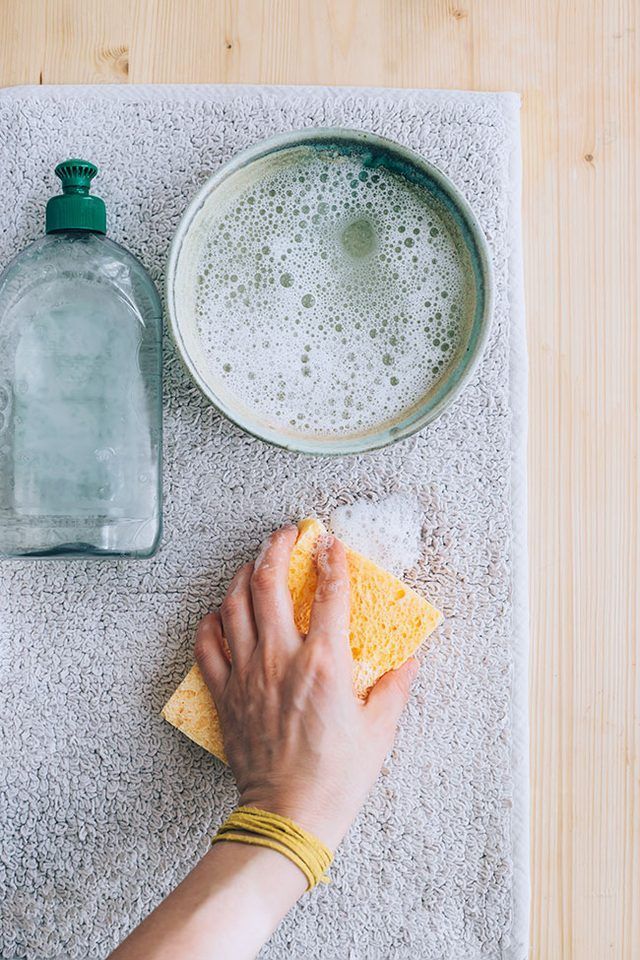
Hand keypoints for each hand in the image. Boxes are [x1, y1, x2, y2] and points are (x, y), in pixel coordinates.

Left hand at [194, 524, 417, 849]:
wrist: (288, 816)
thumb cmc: (337, 777)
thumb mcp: (380, 730)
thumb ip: (395, 686)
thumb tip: (410, 659)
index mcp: (324, 663)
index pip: (329, 594)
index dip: (332, 560)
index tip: (332, 543)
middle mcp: (281, 658)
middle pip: (269, 584)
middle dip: (276, 548)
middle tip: (286, 535)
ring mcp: (248, 674)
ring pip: (234, 605)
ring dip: (243, 575)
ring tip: (254, 562)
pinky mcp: (226, 694)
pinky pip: (207, 645)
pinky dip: (211, 621)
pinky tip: (219, 611)